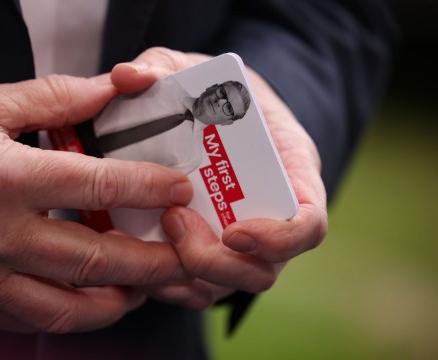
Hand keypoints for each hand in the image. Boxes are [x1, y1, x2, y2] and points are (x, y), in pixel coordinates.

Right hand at [0, 74, 193, 332]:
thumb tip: (109, 90)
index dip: (148, 189)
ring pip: (67, 306)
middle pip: (95, 258)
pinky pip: (28, 320)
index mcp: (6, 177)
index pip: (98, 187)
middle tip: (184, 257)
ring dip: (117, 301)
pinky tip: (90, 303)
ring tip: (144, 289)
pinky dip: (69, 316)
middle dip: (152, 262)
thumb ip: (55, 98)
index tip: (179, 191)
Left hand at [110, 47, 327, 308]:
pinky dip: (167, 283)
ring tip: (150, 234)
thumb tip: (129, 76)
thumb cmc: (210, 94)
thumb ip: (164, 66)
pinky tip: (135, 255)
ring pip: (225, 285)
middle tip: (173, 220)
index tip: (235, 232)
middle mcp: (269, 219)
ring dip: (187, 273)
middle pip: (263, 269)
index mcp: (290, 174)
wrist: (204, 116)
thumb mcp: (193, 69)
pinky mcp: (204, 256)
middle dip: (217, 260)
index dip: (280, 238)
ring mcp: (237, 244)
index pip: (309, 224)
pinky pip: (193, 289)